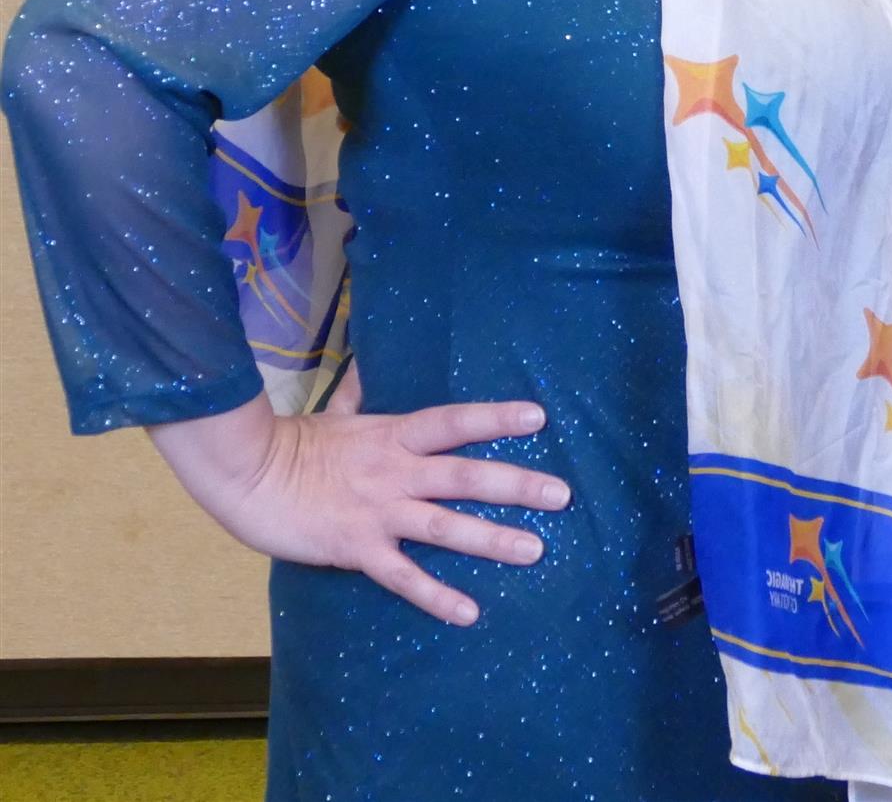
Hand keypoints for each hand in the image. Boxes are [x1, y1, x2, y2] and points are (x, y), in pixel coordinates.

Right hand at [148, 381, 570, 625]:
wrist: (248, 476)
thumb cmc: (294, 443)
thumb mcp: (337, 412)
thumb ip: (362, 392)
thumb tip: (368, 360)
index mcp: (394, 435)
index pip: (455, 421)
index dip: (496, 417)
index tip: (539, 416)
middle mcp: (396, 471)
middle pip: (466, 475)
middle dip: (517, 484)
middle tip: (562, 495)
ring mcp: (379, 511)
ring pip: (446, 527)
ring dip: (493, 540)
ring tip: (536, 550)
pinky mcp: (357, 549)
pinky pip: (404, 577)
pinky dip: (437, 595)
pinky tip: (469, 612)